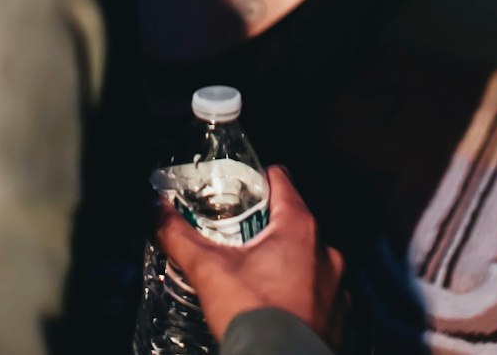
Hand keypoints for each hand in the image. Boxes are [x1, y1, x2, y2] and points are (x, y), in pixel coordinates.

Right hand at [154, 164, 345, 342]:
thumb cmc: (253, 316)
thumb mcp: (208, 271)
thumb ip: (179, 236)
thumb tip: (157, 210)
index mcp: (299, 227)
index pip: (280, 180)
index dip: (257, 181)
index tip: (237, 194)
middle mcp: (325, 250)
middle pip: (292, 221)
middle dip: (265, 229)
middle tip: (238, 242)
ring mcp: (337, 285)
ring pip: (307, 258)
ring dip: (286, 263)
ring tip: (256, 279)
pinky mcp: (339, 316)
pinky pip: (320, 293)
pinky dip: (301, 294)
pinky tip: (277, 308)